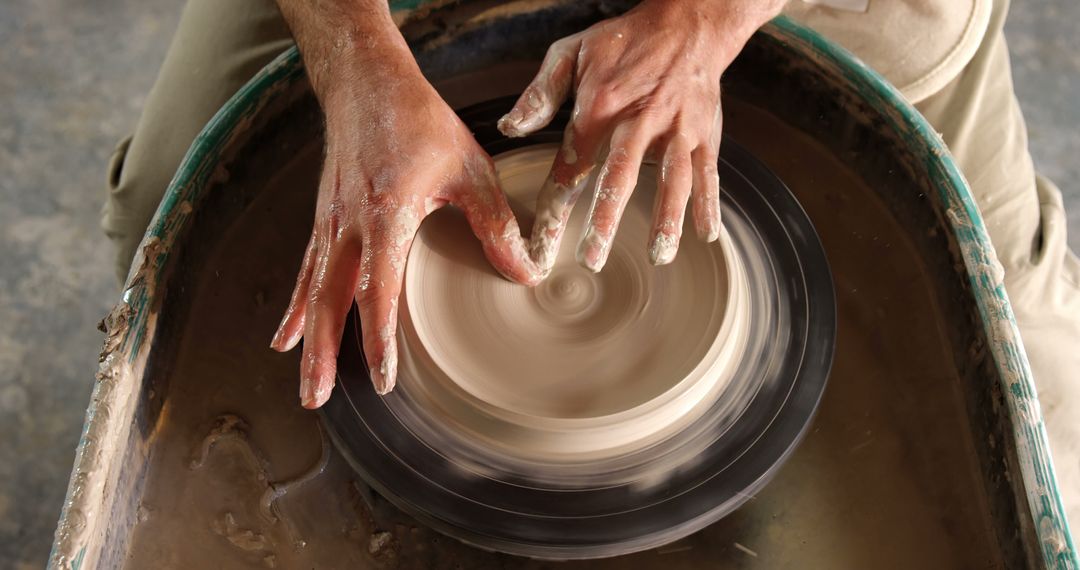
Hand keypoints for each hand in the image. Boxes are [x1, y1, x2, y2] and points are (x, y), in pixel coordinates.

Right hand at [272, 1, 538, 407]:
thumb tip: (525, 273)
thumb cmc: (417, 121)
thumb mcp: (470, 167)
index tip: (384, 377)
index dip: (379, 336)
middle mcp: (348, 225)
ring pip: (313, 292)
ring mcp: (329, 224)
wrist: (366, 83)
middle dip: (324, 354)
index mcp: (385, 214)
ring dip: (309, 340)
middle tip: (318, 401)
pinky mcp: (323, 220)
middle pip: (330, 301)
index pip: (378, 288)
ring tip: (307, 386)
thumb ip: (496, 224)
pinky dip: (297, 307)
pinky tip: (286, 337)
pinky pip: (305, 271)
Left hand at [498, 0, 782, 272]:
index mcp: (599, 107)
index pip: (570, 168)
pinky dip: (709, 203)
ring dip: (667, 218)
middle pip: (620, 177)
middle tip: (592, 260)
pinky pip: (708, 171)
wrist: (688, 20)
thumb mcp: (571, 52)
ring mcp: (677, 128)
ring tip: (660, 256)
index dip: (554, 211)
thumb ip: (540, 94)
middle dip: (606, 221)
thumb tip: (509, 129)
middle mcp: (639, 121)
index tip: (541, 249)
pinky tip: (707, 235)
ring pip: (673, 178)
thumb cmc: (624, 41)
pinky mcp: (705, 132)